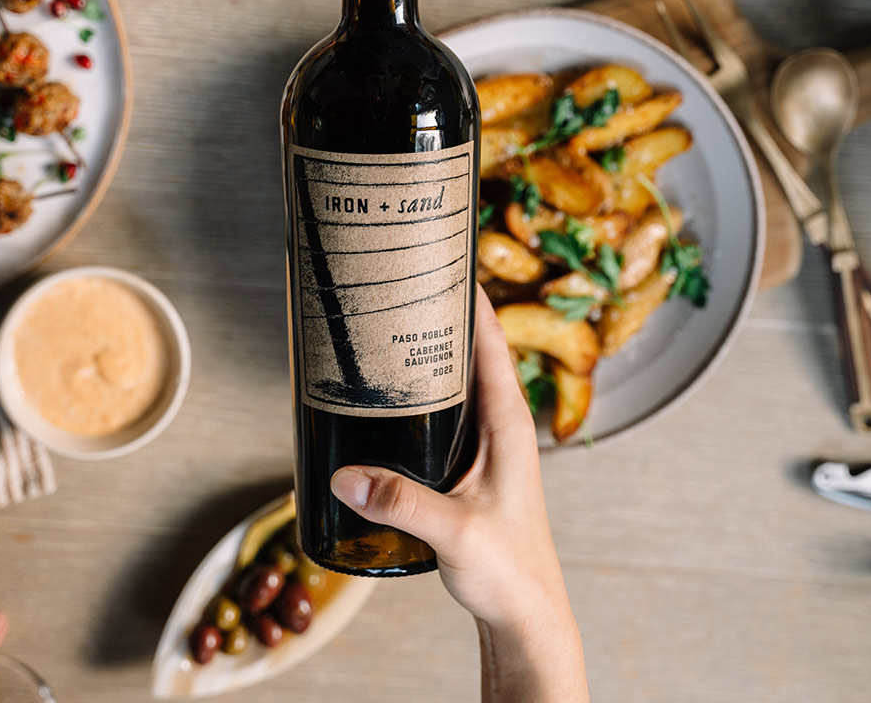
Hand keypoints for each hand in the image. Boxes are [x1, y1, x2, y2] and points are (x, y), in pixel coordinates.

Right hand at [330, 285, 588, 702]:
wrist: (525, 615)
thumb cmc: (510, 572)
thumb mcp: (454, 533)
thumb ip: (401, 504)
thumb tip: (345, 476)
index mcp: (510, 424)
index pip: (492, 342)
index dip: (471, 298)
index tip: (444, 256)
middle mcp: (502, 426)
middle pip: (471, 351)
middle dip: (440, 314)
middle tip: (399, 279)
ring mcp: (487, 445)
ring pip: (457, 381)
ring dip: (429, 352)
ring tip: (388, 323)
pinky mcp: (470, 466)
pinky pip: (444, 412)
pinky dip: (420, 391)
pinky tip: (389, 394)